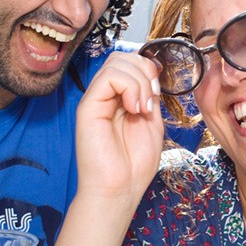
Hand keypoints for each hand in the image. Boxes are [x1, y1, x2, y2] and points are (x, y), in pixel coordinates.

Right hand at [74, 51, 163, 203]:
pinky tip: (134, 108)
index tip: (157, 93)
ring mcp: (95, 100)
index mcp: (120, 97)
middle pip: (122, 57)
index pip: (131, 62)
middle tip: (150, 100)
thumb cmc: (135, 162)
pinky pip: (108, 77)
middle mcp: (106, 95)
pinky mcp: (87, 107)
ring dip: (139, 81)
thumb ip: (151, 95)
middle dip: (144, 71)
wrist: (120, 189)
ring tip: (142, 109)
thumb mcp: (152, 121)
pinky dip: (129, 87)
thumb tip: (152, 71)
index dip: (148, 68)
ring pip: (116, 62)